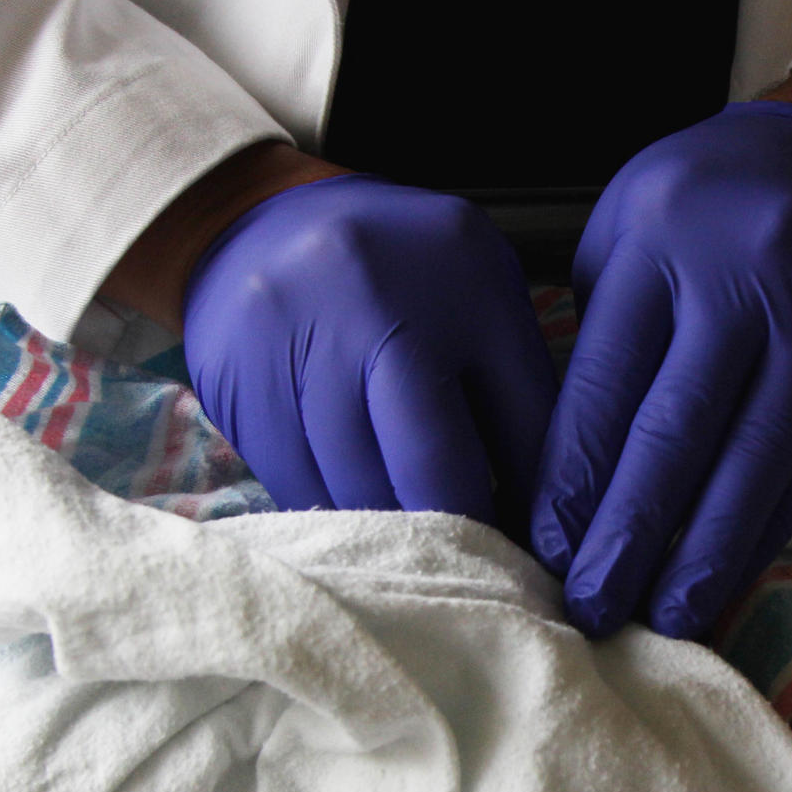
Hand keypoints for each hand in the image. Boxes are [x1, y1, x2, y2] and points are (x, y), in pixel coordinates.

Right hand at [179, 174, 555, 525]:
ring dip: (394, 533)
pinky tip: (354, 515)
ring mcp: (299, 348)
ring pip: (361, 492)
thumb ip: (518, 386)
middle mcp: (376, 309)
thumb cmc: (395, 268)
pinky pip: (300, 488)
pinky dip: (335, 515)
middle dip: (462, 533)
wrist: (251, 222)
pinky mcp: (243, 390)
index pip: (522, 427)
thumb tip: (549, 510)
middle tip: (476, 568)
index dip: (537, 505)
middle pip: (432, 472)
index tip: (542, 551)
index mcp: (464, 284)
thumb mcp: (477, 292)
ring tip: (414, 545)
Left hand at [530, 97, 791, 638]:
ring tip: (666, 615)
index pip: (606, 386)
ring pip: (755, 460)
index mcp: (657, 247)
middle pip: (679, 432)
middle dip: (631, 534)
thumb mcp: (623, 237)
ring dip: (706, 552)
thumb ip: (594, 340)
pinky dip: (767, 528)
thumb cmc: (700, 209)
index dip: (575, 480)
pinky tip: (730, 574)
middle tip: (594, 607)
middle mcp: (741, 284)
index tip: (545, 551)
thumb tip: (558, 481)